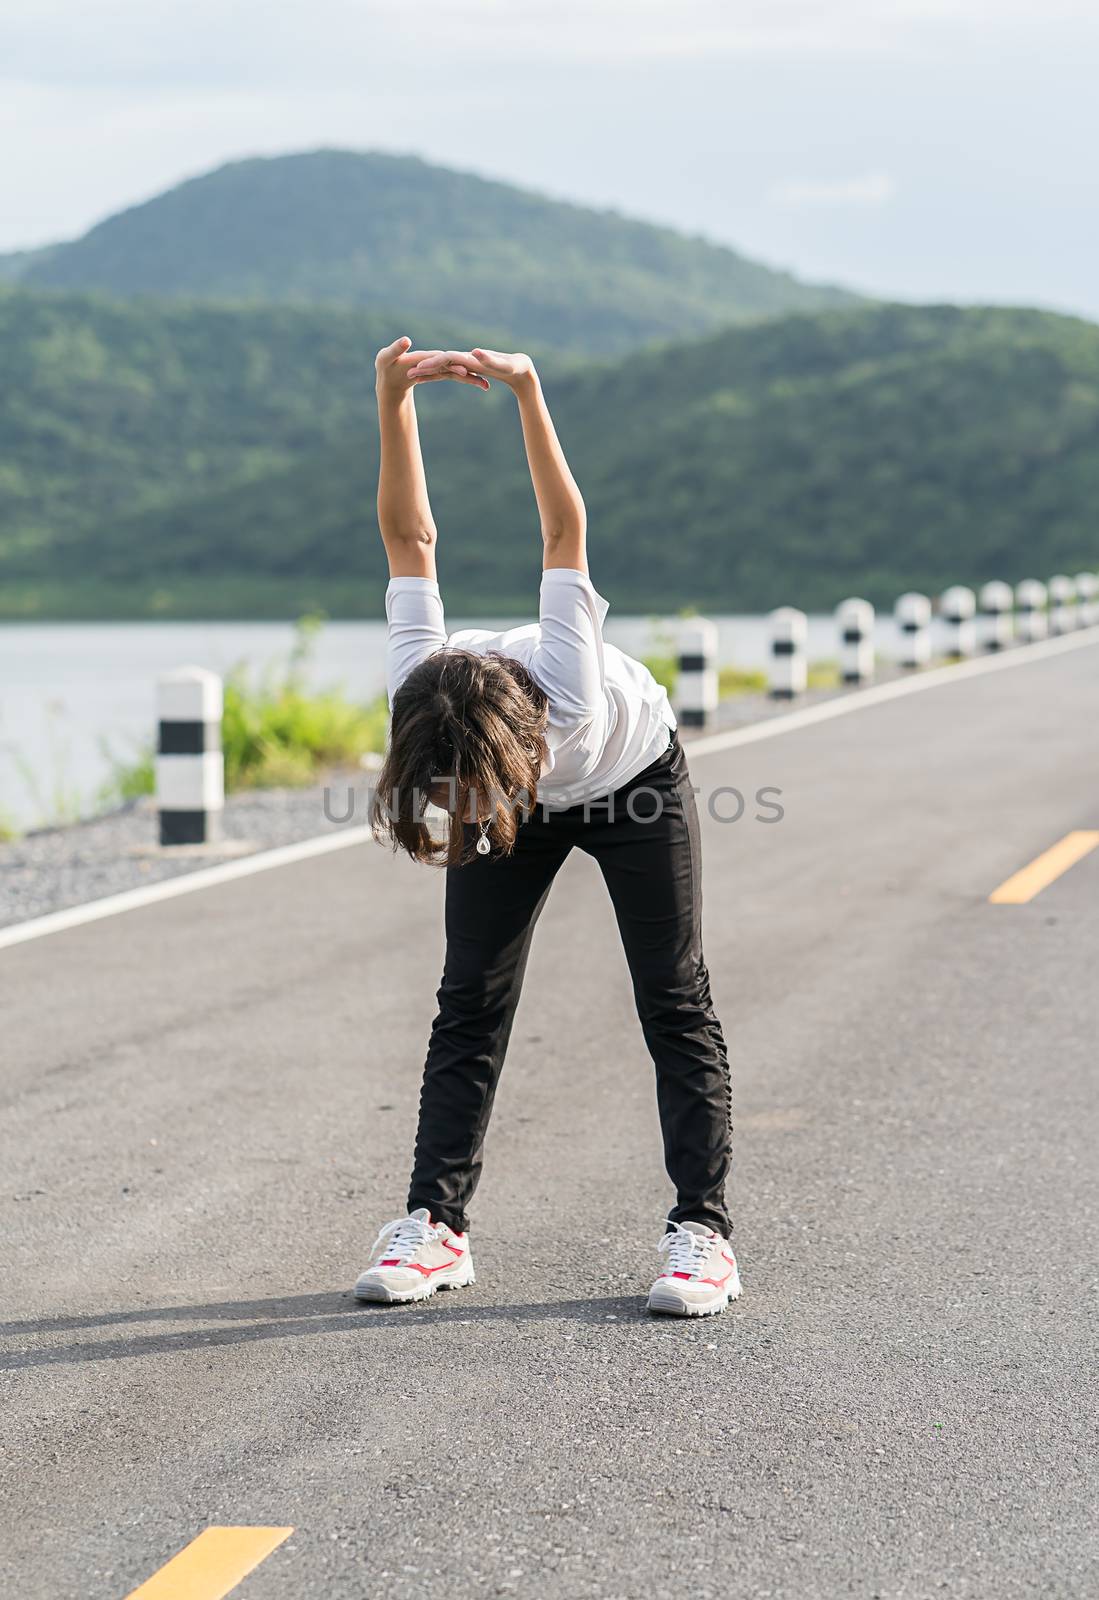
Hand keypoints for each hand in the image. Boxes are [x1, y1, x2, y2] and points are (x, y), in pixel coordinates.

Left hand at [375, 336, 489, 399]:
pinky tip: (482, 386)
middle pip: (454, 365)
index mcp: (425, 356)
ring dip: (471, 378)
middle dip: (468, 373)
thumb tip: (406, 340)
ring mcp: (438, 366)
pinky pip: (454, 377)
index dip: (453, 364)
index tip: (464, 371)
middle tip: (483, 382)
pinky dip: (467, 380)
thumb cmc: (385, 365)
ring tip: (486, 386)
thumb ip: (395, 348)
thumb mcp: (386, 357)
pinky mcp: (439, 373)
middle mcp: (435, 359)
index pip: (442, 359)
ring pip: (457, 372)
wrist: (386, 375)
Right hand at [407, 347, 536, 391]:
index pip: (447, 357)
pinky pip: (453, 371)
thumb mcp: (504, 365)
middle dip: (426, 365)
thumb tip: (475, 352)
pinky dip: (441, 374)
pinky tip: (431, 379)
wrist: (523, 366)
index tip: (418, 367)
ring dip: (430, 370)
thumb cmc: (514, 366)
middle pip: (442, 360)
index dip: (432, 362)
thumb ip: (490, 360)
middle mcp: (466, 358)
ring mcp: (468, 362)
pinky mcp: (470, 368)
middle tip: (408, 371)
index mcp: (470, 356)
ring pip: (445, 366)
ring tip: (413, 375)